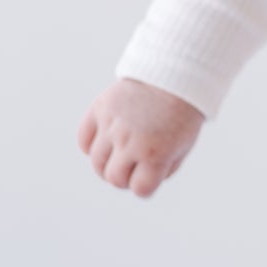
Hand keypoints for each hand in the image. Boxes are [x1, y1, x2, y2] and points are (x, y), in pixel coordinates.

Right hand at [78, 79, 203, 198]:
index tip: (149, 176)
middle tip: (132, 167)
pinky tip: (106, 142)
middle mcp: (130, 141)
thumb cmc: (181, 115)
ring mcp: (112, 125)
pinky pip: (84, 140)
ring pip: (96, 162)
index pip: (139, 189)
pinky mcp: (100, 109)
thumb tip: (137, 184)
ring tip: (119, 155)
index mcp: (155, 153)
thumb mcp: (183, 146)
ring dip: (106, 164)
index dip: (145, 186)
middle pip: (113, 178)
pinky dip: (91, 146)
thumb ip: (162, 169)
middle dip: (123, 178)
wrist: (175, 76)